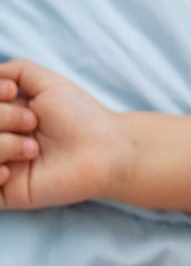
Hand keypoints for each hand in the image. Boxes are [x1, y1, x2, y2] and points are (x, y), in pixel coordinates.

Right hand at [0, 59, 128, 209]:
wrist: (105, 151)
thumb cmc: (80, 116)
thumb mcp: (47, 82)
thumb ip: (15, 71)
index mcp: (4, 115)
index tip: (10, 92)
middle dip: (1, 116)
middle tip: (33, 122)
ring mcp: (1, 166)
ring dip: (1, 145)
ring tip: (33, 149)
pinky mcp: (7, 193)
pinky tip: (9, 172)